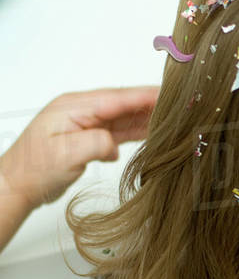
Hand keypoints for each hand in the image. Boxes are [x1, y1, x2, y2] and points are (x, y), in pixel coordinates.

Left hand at [0, 87, 159, 207]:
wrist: (17, 184)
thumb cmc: (33, 169)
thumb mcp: (65, 155)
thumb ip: (95, 144)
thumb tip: (115, 144)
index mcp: (74, 107)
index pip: (118, 98)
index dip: (145, 96)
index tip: (169, 94)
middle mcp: (81, 111)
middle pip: (124, 104)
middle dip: (152, 104)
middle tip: (180, 105)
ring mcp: (85, 123)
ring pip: (123, 117)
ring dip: (146, 118)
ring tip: (173, 118)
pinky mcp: (88, 137)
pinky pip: (118, 130)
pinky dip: (135, 132)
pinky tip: (151, 135)